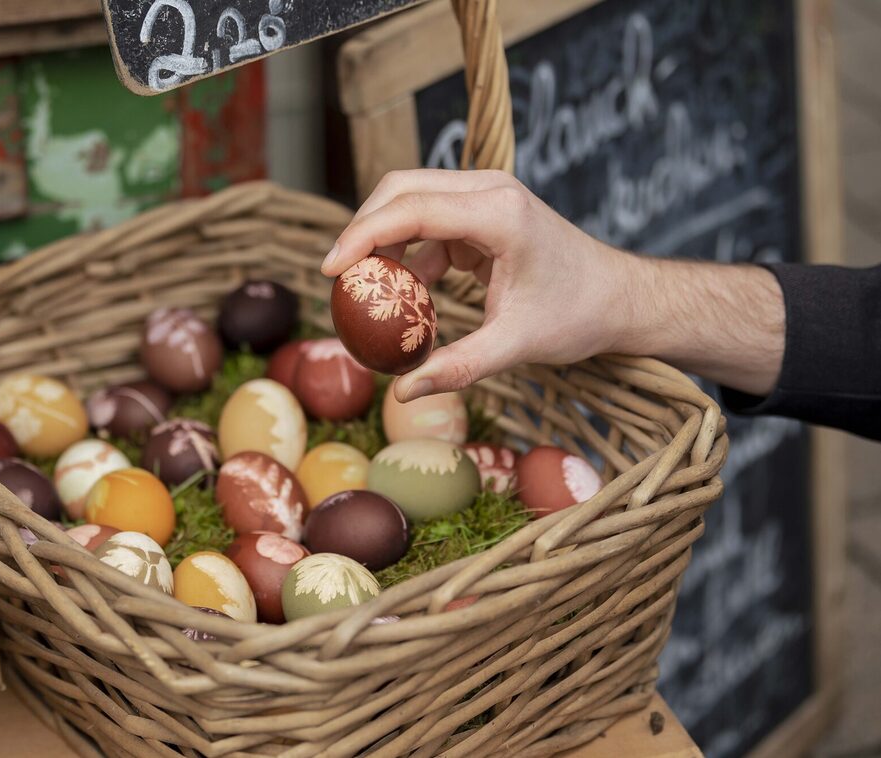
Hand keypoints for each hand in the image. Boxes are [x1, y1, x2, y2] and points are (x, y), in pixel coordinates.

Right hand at [321, 169, 637, 401]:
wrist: (620, 298)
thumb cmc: (578, 315)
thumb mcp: (517, 345)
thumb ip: (458, 367)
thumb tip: (403, 391)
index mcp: (499, 212)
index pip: (411, 209)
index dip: (363, 237)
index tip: (330, 272)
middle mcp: (490, 190)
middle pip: (402, 189)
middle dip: (363, 229)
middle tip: (338, 279)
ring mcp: (487, 195)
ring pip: (411, 199)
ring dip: (382, 237)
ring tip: (365, 287)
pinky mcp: (483, 212)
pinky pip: (428, 221)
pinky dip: (407, 251)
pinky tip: (406, 291)